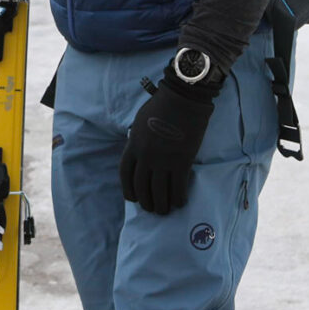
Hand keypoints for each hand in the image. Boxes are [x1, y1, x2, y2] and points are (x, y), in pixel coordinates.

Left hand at [119, 72, 220, 213]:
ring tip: (164, 211)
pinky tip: (180, 203)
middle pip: (141, 185)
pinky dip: (178, 197)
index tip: (133, 199)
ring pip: (159, 190)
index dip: (128, 189)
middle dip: (146, 201)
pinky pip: (178, 186)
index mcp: (133, 144)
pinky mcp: (182, 161)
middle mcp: (145, 155)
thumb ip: (138, 139)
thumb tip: (141, 154)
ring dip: (161, 204)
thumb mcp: (140, 122)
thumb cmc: (162, 105)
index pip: (125, 173)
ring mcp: (163, 159)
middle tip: (151, 208)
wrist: (183, 98)